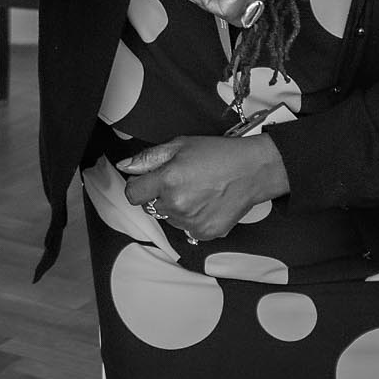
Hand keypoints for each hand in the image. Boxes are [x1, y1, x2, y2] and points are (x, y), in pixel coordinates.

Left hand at [119, 135, 288, 241]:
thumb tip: (125, 166)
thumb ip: (149, 158)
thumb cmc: (220, 154)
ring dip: (175, 207)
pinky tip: (206, 203)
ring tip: (197, 191)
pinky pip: (186, 229)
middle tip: (181, 181)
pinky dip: (192, 219)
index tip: (147, 180)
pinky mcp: (205, 233)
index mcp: (167, 180)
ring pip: (168, 218)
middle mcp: (177, 204)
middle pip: (151, 206)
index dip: (139, 185)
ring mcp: (191, 222)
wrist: (253, 170)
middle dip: (159, 195)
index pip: (133, 194)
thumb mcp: (181, 145)